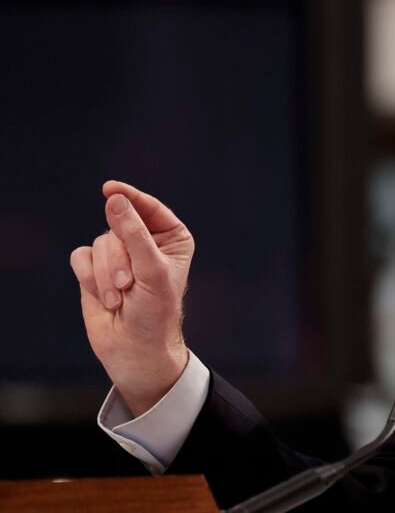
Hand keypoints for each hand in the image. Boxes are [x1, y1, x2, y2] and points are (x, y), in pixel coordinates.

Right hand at [70, 181, 194, 416]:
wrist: (136, 348)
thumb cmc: (155, 311)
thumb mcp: (151, 269)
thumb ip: (133, 233)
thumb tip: (114, 199)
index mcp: (171, 237)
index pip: (149, 207)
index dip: (129, 197)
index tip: (110, 189)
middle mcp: (145, 242)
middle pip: (117, 225)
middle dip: (119, 256)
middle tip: (128, 283)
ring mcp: (118, 255)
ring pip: (98, 242)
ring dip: (105, 273)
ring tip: (119, 296)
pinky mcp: (94, 269)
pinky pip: (80, 257)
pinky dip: (89, 278)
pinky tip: (104, 298)